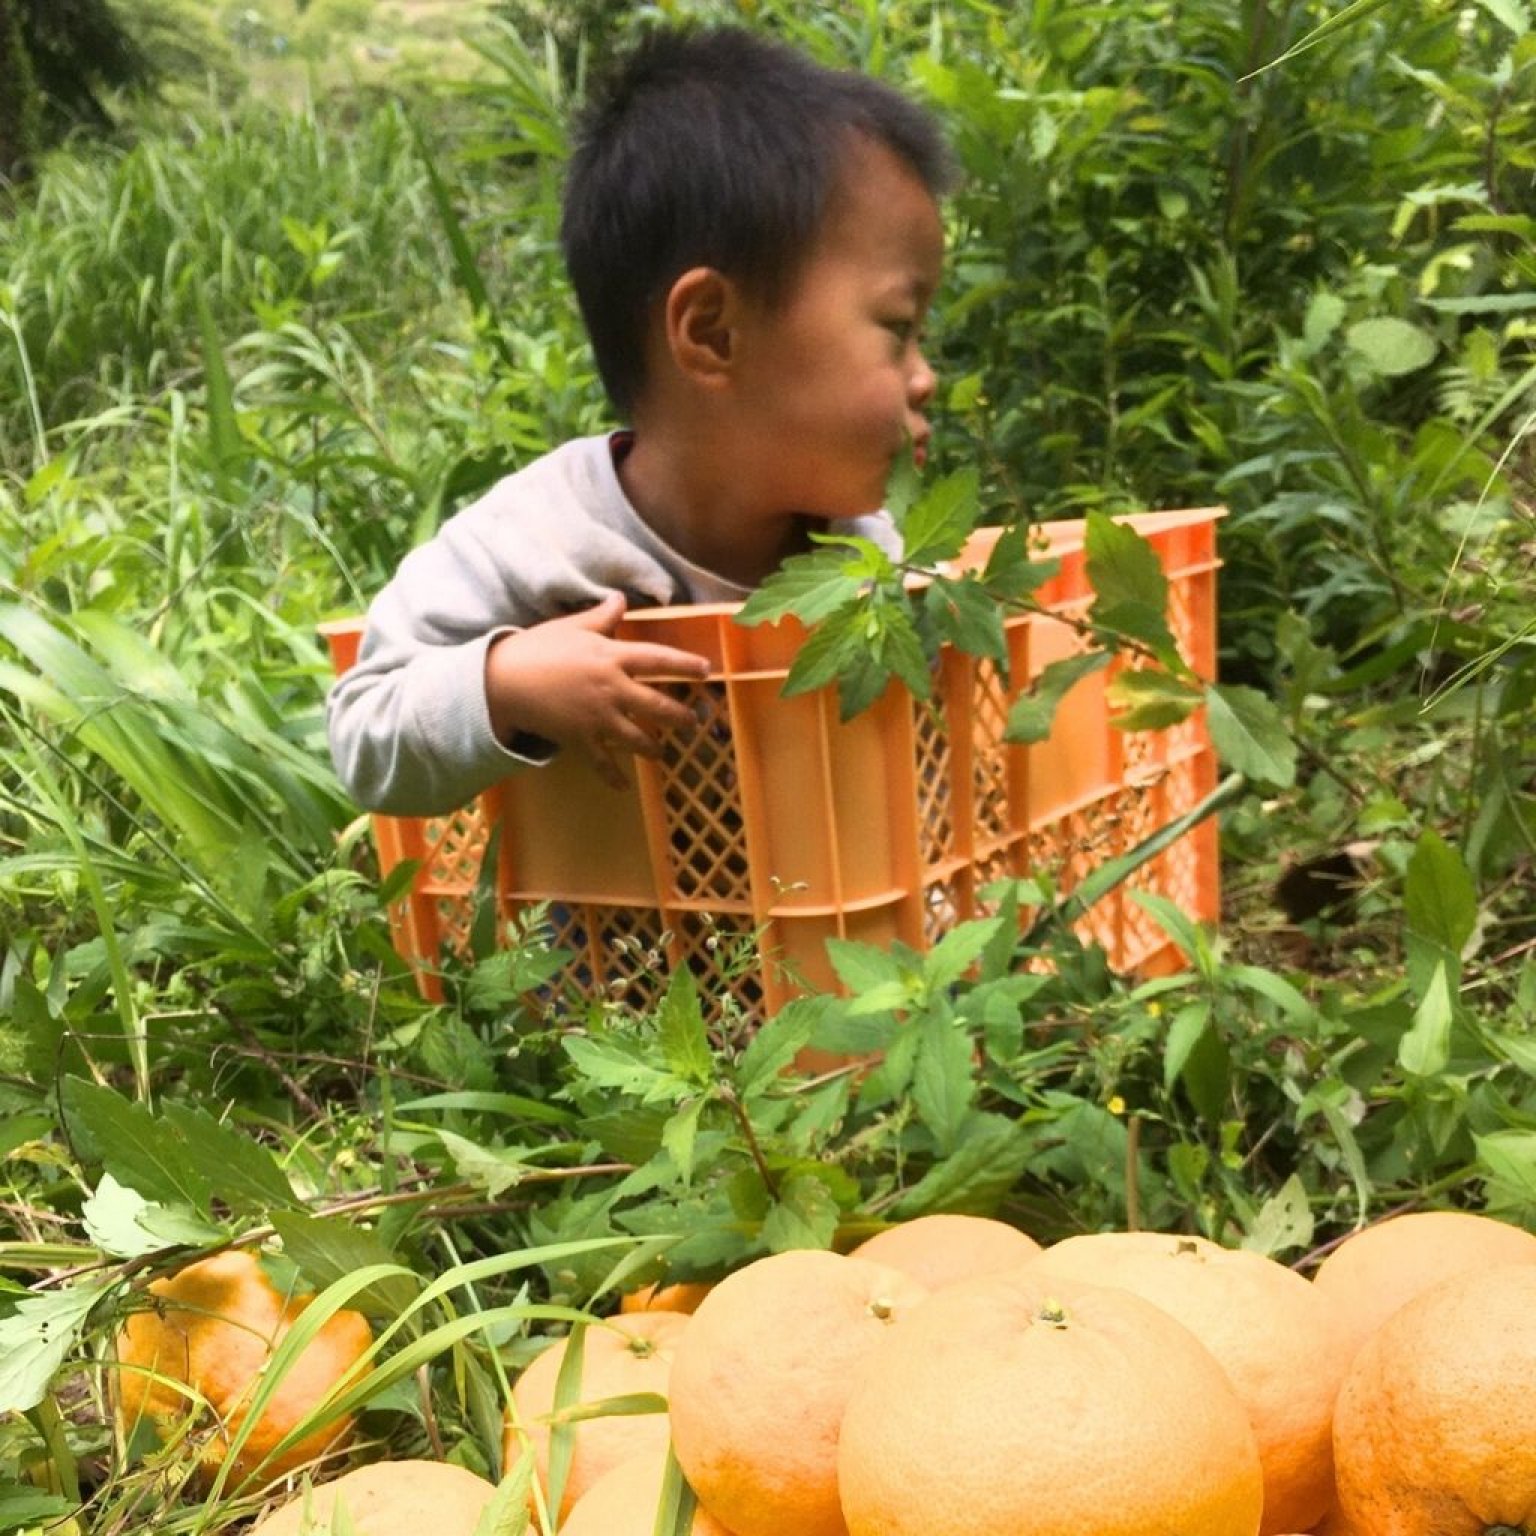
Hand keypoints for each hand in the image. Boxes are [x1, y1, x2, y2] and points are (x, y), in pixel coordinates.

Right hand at [485, 592, 711, 788]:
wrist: (503, 681)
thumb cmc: (537, 648)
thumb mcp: (571, 626)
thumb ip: (601, 617)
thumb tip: (620, 599)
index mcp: (612, 657)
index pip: (659, 660)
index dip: (685, 665)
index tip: (706, 671)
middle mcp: (612, 688)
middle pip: (656, 706)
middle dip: (679, 717)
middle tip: (693, 723)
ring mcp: (598, 717)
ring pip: (636, 738)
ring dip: (653, 747)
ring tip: (662, 752)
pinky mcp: (580, 738)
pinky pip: (602, 762)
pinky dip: (613, 776)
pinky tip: (623, 786)